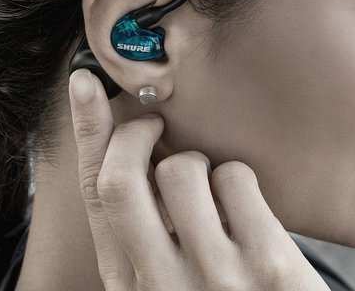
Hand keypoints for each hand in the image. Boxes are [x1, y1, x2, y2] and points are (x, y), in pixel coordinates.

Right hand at [68, 69, 328, 290]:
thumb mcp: (161, 280)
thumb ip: (140, 233)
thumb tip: (132, 153)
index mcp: (127, 283)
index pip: (95, 195)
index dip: (86, 132)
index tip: (83, 84)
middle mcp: (161, 284)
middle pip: (121, 177)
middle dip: (135, 132)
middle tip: (153, 123)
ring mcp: (216, 277)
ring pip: (182, 168)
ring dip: (197, 163)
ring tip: (213, 191)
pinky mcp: (270, 268)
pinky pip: (236, 177)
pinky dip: (239, 179)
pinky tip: (248, 210)